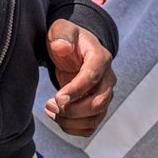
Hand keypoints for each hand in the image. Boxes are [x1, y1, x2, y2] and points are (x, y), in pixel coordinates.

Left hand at [44, 19, 115, 136]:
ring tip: (50, 111)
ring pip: (95, 118)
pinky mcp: (97, 107)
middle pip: (98, 103)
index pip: (92, 77)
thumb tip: (62, 47)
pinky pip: (90, 126)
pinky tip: (57, 118)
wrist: (73, 49)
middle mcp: (108, 79)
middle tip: (50, 105)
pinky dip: (73, 128)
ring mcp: (104, 95)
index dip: (76, 90)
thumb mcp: (61, 29)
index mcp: (101, 57)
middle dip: (73, 109)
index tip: (58, 98)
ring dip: (71, 121)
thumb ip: (62, 35)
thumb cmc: (66, 38)